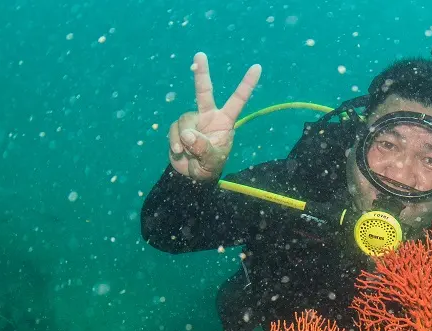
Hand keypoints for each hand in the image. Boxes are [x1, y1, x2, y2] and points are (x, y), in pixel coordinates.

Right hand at [168, 52, 261, 180]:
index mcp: (225, 121)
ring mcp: (193, 120)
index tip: (257, 67)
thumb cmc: (210, 166)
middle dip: (201, 73)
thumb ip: (202, 148)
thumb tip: (187, 134)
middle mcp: (209, 116)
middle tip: (200, 55)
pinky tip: (179, 153)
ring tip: (188, 153)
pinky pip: (174, 130)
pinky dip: (175, 142)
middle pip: (204, 91)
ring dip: (184, 139)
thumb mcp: (212, 161)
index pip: (238, 99)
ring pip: (184, 120)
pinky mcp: (179, 127)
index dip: (247, 84)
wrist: (192, 175)